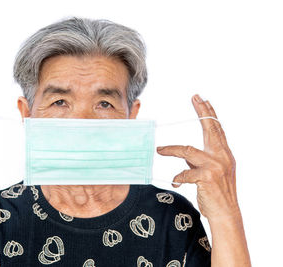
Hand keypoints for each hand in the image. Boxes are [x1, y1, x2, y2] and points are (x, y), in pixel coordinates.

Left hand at [157, 94, 239, 220]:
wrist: (225, 213)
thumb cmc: (215, 192)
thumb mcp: (211, 172)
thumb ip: (199, 160)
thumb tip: (184, 153)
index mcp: (223, 154)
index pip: (216, 129)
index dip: (209, 113)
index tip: (202, 99)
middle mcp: (222, 156)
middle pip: (210, 129)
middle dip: (203, 112)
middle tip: (195, 98)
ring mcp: (215, 166)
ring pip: (188, 150)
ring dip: (171, 150)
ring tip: (159, 150)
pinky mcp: (207, 178)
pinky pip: (185, 173)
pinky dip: (177, 177)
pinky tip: (175, 183)